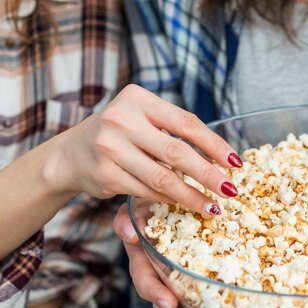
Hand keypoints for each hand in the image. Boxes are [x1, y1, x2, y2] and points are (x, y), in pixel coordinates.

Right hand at [47, 84, 242, 215]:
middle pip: (177, 152)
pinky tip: (185, 206)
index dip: (215, 144)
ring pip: (163, 177)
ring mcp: (110, 147)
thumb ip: (174, 133)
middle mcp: (122, 120)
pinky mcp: (105, 174)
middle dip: (209, 174)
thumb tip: (221, 161)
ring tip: (213, 207)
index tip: (235, 162)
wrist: (71, 154)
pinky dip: (169, 200)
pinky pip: (147, 191)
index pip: (186, 122)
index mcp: (139, 99)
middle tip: (231, 191)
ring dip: (192, 196)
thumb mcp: (143, 121)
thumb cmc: (120, 136)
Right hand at [113, 204, 231, 307]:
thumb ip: (126, 220)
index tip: (170, 301)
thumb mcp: (138, 209)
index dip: (156, 292)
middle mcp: (161, 282)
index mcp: (146, 262)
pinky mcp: (198, 295)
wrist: (168, 209)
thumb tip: (130, 233)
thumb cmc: (153, 208)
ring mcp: (179, 292)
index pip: (147, 281)